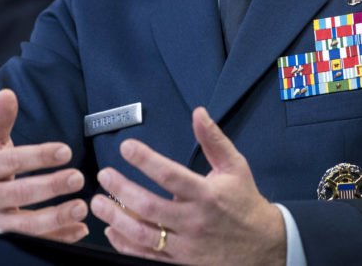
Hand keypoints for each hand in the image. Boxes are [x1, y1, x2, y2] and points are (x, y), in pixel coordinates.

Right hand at [0, 89, 88, 241]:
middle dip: (50, 187)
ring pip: (26, 226)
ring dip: (56, 219)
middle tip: (79, 178)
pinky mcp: (4, 240)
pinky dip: (58, 238)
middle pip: (20, 194)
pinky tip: (79, 229)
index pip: (12, 162)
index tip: (66, 151)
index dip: (39, 156)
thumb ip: (0, 120)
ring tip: (81, 207)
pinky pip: (34, 243)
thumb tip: (8, 93)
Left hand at [90, 107, 285, 264]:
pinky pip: (147, 256)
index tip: (126, 147)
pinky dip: (125, 245)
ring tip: (98, 203)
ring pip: (144, 235)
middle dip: (121, 190)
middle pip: (150, 206)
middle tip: (104, 175)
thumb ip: (213, 140)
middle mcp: (194, 221)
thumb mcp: (235, 166)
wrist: (263, 246)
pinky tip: (111, 230)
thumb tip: (198, 112)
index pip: (170, 175)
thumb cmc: (244, 202)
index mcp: (207, 194)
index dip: (145, 160)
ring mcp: (186, 246)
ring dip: (116, 219)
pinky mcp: (181, 262)